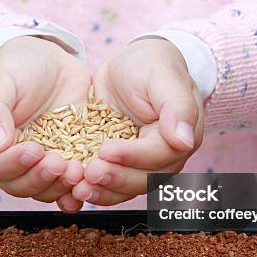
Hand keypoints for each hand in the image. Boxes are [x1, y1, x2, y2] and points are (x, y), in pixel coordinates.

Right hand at [0, 36, 90, 208]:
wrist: (53, 62)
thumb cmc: (19, 66)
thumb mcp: (1, 79)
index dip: (12, 164)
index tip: (34, 150)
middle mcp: (9, 159)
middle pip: (18, 185)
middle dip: (40, 178)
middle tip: (60, 164)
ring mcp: (38, 164)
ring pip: (43, 190)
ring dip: (59, 186)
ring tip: (78, 171)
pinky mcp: (64, 162)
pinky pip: (67, 186)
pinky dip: (76, 190)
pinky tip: (87, 185)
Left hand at [72, 38, 203, 205]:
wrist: (129, 66)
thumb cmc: (150, 64)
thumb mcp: (163, 76)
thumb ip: (178, 107)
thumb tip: (184, 141)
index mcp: (178, 137)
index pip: (157, 155)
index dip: (132, 156)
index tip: (105, 150)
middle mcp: (162, 158)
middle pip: (142, 179)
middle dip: (115, 179)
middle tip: (89, 173)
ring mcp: (139, 164)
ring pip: (124, 188)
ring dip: (102, 192)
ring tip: (78, 188)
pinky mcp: (117, 165)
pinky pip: (108, 184)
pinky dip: (92, 189)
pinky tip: (72, 191)